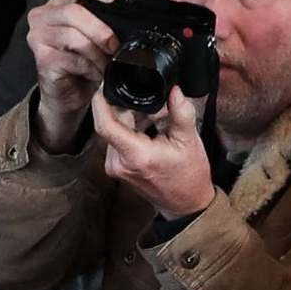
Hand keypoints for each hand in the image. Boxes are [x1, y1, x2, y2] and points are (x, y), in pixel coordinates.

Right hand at [26, 0, 121, 151]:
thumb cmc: (82, 63)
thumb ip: (104, 10)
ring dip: (96, 53)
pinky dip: (89, 68)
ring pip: (73, 37)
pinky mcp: (42, 59)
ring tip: (106, 64)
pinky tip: (95, 74)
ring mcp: (38, 37)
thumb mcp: (96, 35)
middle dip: (100, 30)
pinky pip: (72, 59)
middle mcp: (43, 16)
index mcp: (59, 4)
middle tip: (114, 45)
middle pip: (74, 13)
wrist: (67, 96)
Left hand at [93, 86, 213, 222]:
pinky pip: (116, 140)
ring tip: (152, 115)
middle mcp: (119, 163)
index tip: (105, 84)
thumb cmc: (189, 176)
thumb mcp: (190, 140)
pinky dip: (129, 128)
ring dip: (128, 117)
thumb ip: (181, 111)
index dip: (100, 101)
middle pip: (109, 123)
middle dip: (124, 105)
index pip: (105, 124)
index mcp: (135, 155)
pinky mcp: (116, 168)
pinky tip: (147, 127)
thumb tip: (174, 89)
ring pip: (113, 130)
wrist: (185, 204)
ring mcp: (115, 167)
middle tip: (146, 97)